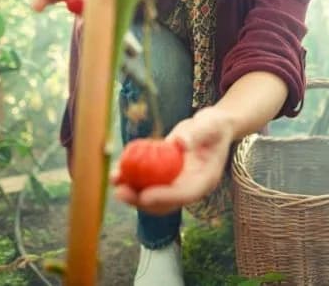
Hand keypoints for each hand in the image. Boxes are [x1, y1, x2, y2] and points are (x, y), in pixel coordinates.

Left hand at [111, 107, 234, 215]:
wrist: (213, 127)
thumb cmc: (214, 124)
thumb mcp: (210, 124)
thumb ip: (197, 133)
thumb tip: (180, 143)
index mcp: (205, 179)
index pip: (185, 194)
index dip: (164, 197)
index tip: (144, 195)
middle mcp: (190, 187)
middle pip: (165, 203)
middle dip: (141, 201)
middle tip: (120, 192)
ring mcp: (178, 184)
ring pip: (153, 197)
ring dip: (132, 193)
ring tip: (114, 181)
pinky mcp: (167, 177)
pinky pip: (148, 183)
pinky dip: (132, 180)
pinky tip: (116, 173)